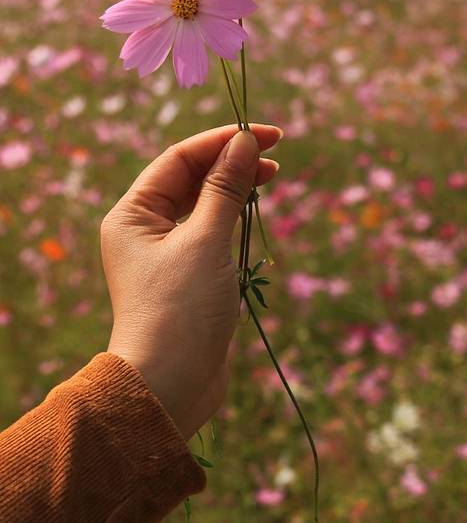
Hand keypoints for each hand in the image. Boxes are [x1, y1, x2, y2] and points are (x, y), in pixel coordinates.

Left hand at [101, 124, 281, 438]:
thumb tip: (243, 142)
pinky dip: (235, 216)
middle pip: (192, 178)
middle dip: (232, 162)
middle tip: (276, 153)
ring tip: (272, 176)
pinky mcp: (189, 274)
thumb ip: (226, 187)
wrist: (170, 388)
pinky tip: (255, 209)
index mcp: (134, 213)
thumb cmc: (180, 309)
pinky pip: (212, 230)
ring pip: (205, 203)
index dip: (222, 141)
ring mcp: (167, 252)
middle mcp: (145, 228)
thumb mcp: (206, 241)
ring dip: (236, 187)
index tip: (265, 135)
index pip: (180, 159)